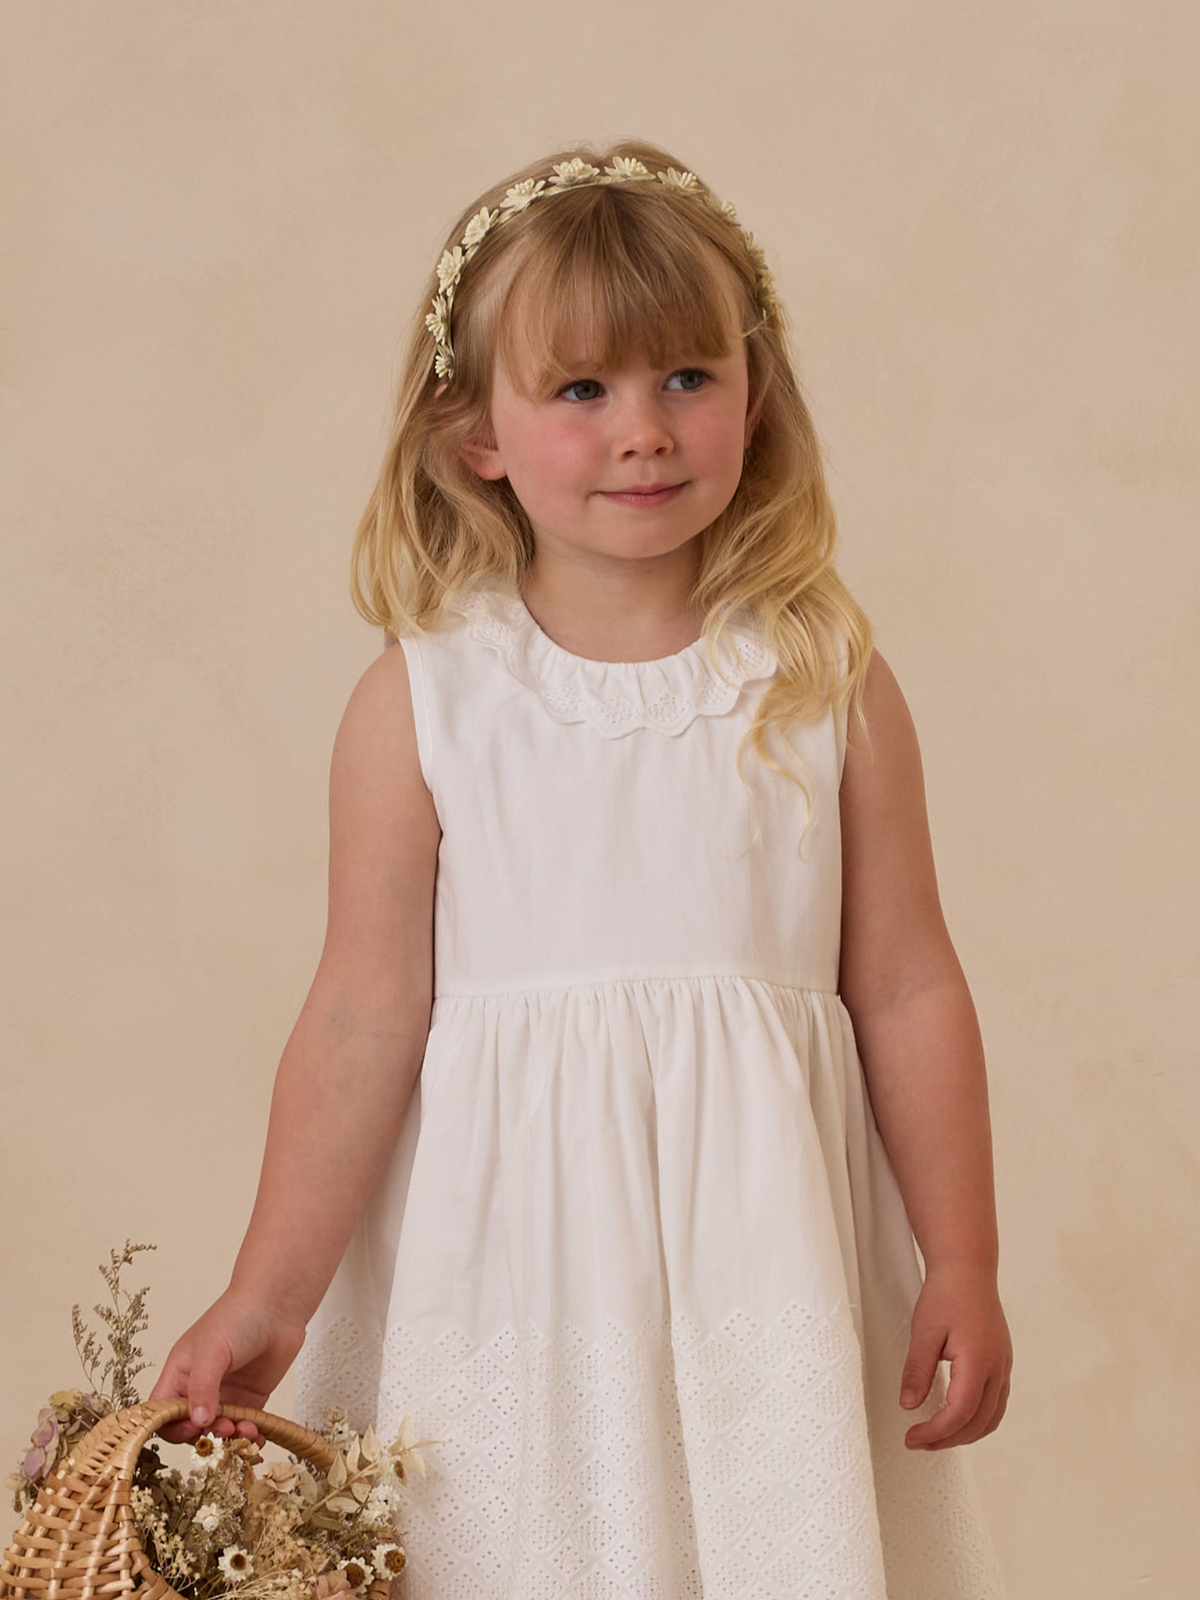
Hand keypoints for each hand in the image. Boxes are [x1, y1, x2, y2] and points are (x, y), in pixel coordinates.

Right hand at [148, 1289, 307, 1444]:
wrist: (277, 1305)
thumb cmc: (237, 1317)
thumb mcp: (212, 1350)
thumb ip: (202, 1387)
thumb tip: (198, 1422)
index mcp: (180, 1374)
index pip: (162, 1413)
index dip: (172, 1427)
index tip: (192, 1428)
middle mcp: (200, 1389)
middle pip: (191, 1428)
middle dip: (206, 1435)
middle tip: (225, 1429)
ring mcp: (226, 1395)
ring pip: (220, 1432)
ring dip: (230, 1439)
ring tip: (246, 1430)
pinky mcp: (250, 1399)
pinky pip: (245, 1427)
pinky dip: (250, 1437)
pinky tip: (258, 1437)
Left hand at [899, 1261, 1011, 1449]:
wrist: (968, 1269)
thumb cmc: (946, 1294)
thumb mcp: (923, 1331)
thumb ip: (917, 1370)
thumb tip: (909, 1405)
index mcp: (979, 1361)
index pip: (960, 1413)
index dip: (936, 1432)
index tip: (912, 1438)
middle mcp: (998, 1369)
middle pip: (978, 1423)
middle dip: (947, 1439)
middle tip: (918, 1442)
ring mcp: (1004, 1367)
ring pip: (991, 1418)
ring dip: (964, 1434)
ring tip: (934, 1436)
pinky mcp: (1002, 1364)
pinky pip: (995, 1405)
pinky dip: (977, 1420)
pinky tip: (955, 1418)